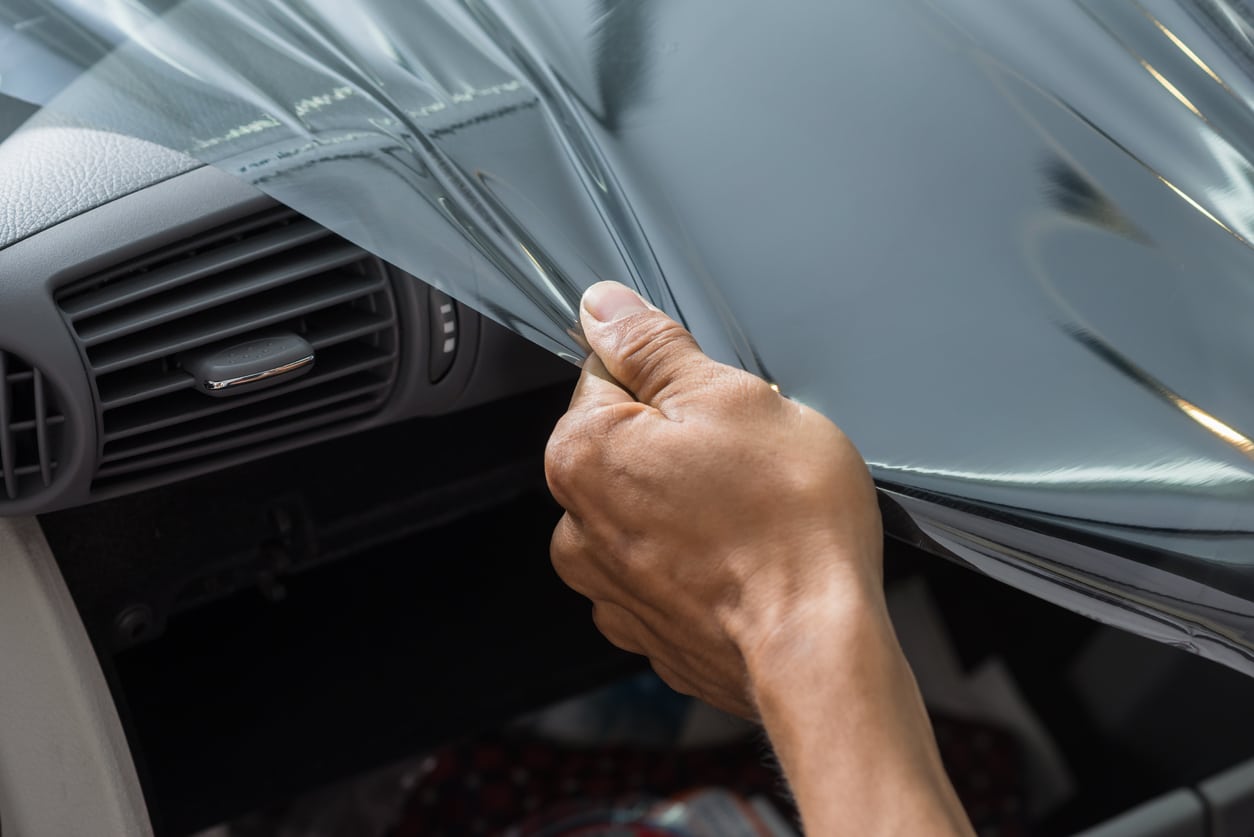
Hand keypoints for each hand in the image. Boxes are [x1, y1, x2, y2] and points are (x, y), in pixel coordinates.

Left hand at [544, 281, 883, 717]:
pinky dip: (702, 558)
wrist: (819, 650)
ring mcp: (611, 587)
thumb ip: (654, 347)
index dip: (673, 377)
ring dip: (693, 502)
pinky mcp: (649, 628)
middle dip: (685, 441)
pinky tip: (749, 559)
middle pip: (629, 446)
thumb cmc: (786, 528)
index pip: (609, 375)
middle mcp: (577, 527)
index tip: (715, 401)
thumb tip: (604, 307)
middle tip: (747, 459)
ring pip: (652, 509)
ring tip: (755, 515)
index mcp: (581, 455)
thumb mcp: (731, 398)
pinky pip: (670, 568)